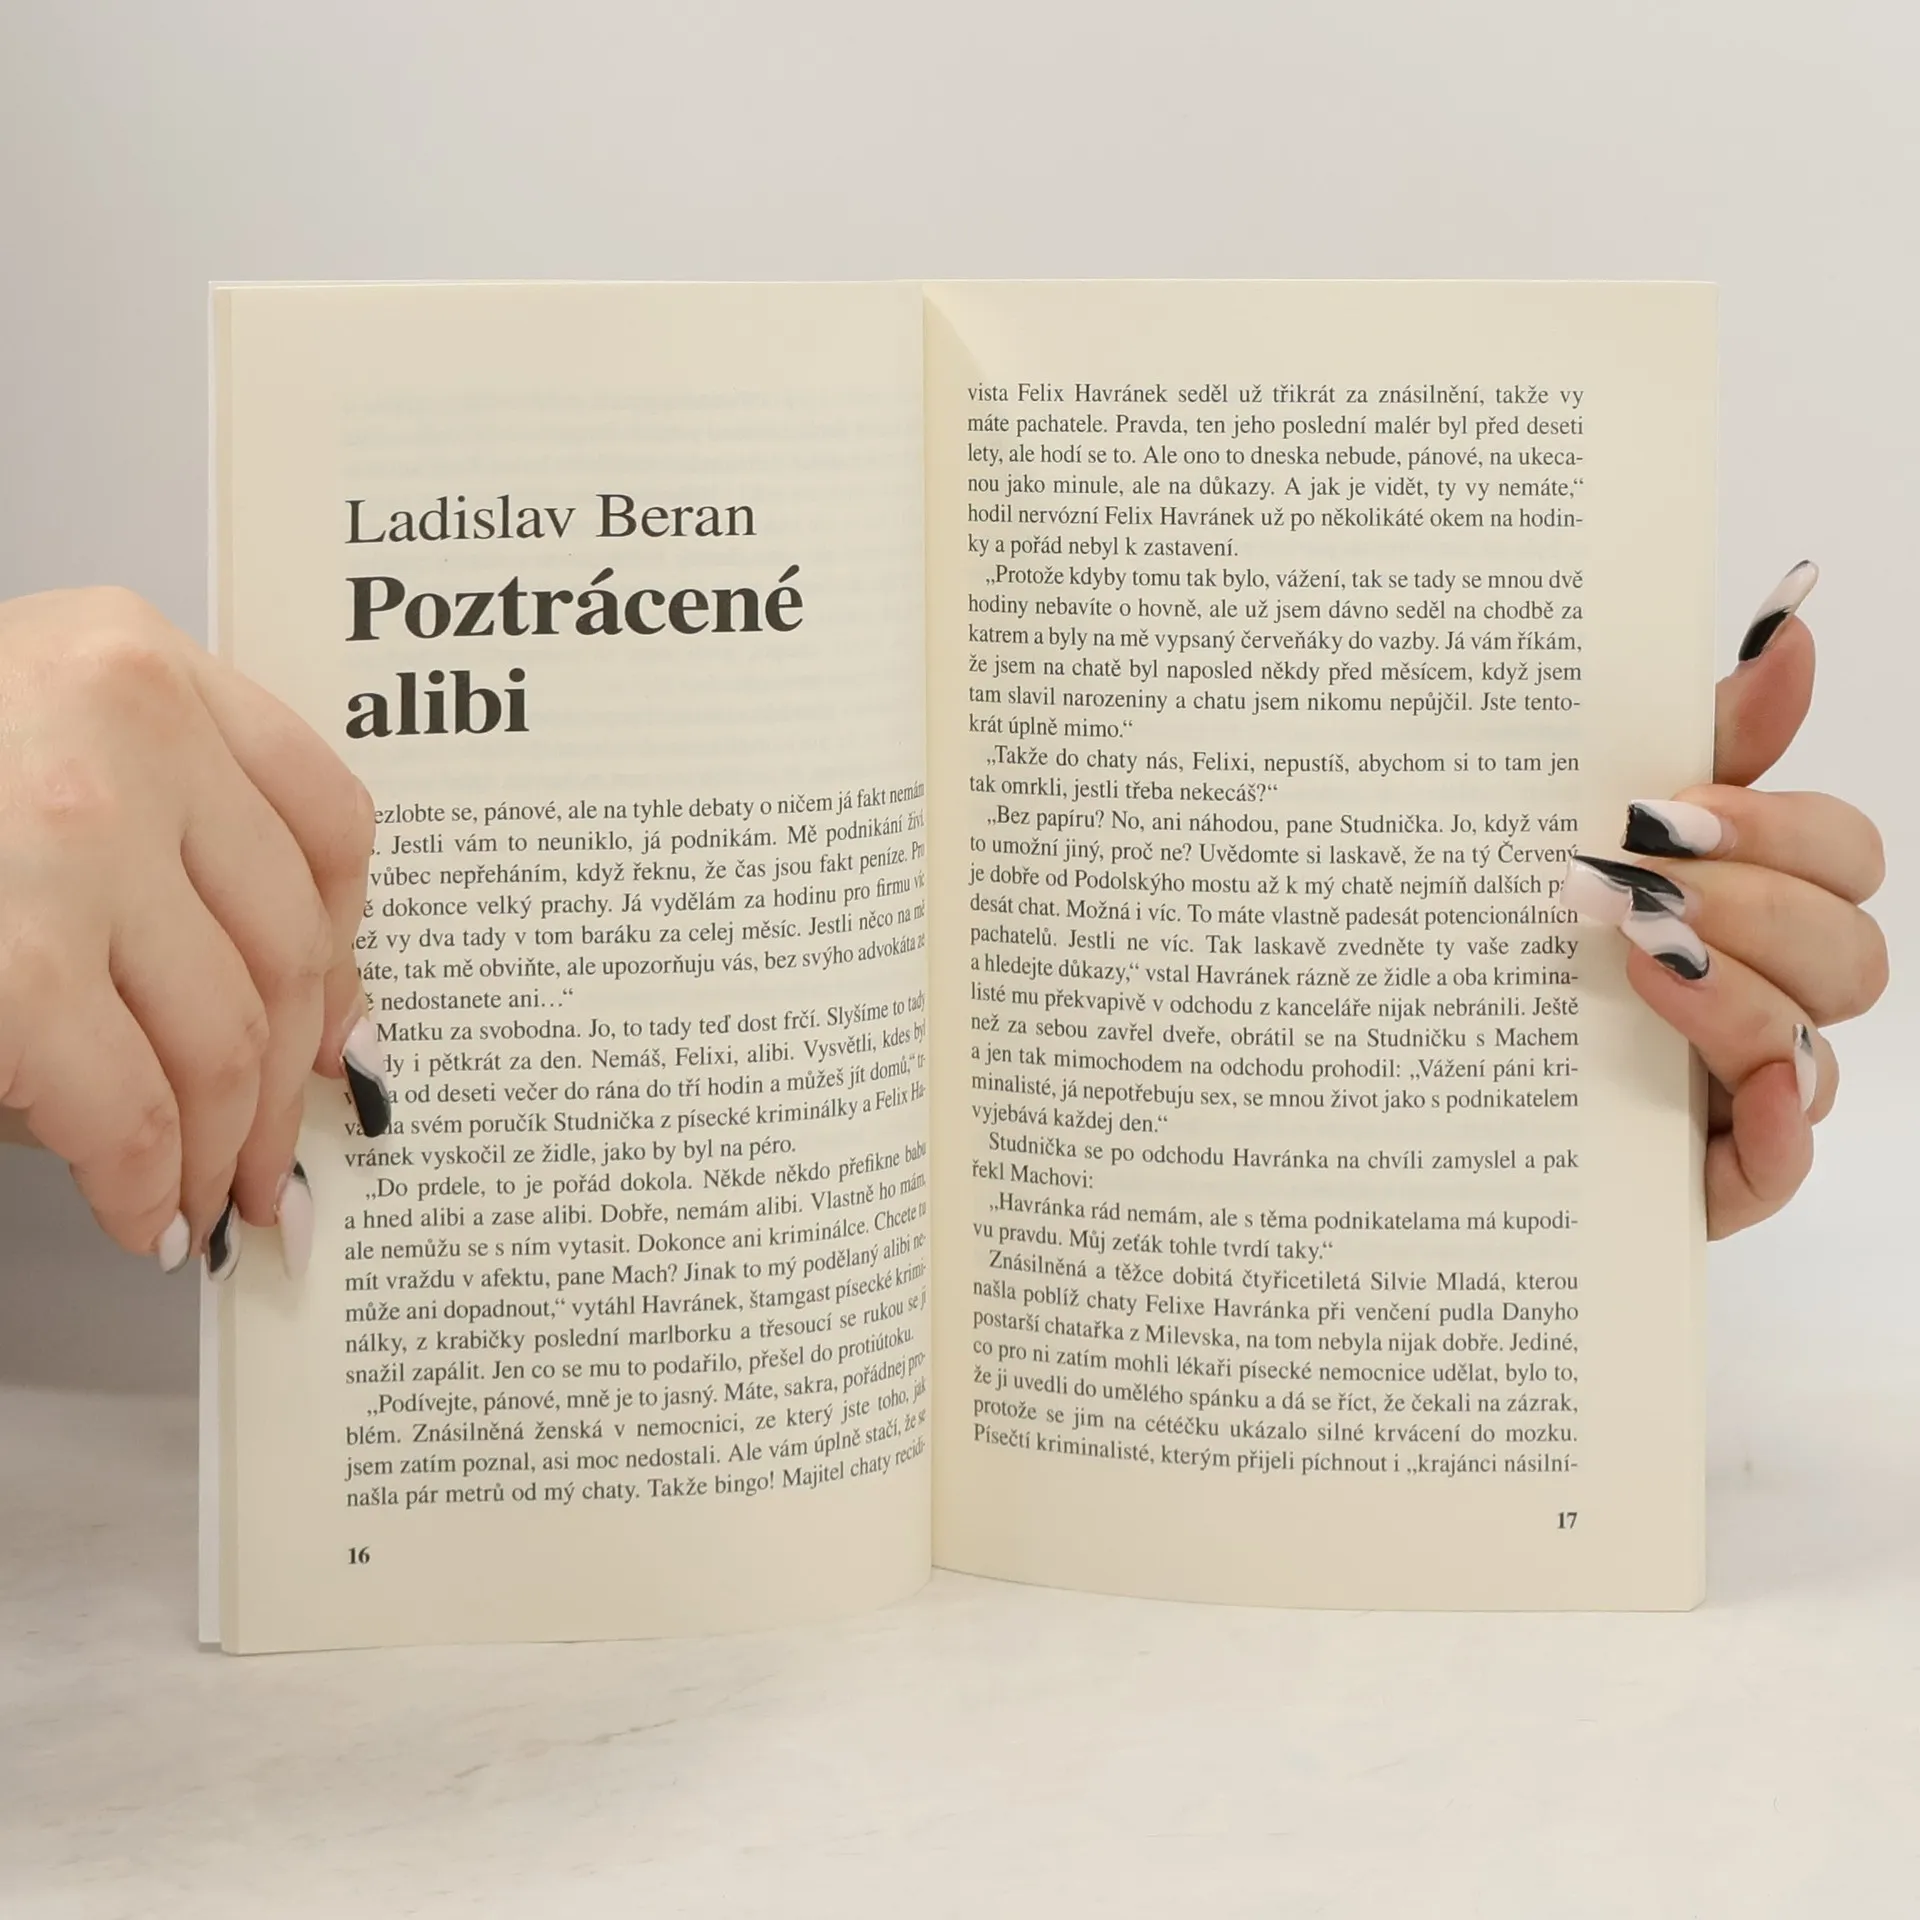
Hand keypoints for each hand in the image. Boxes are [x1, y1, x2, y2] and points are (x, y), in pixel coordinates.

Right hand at [0, 588, 388, 1274]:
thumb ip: (153, 821)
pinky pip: (130, 1102)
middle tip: (277, 1161)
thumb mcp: (23, 731)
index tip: (339, 1027)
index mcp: (134, 656)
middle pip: (290, 942)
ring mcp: (70, 832)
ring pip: (227, 1034)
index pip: (327, 819)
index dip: (347, 950)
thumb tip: (298, 1015)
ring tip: (208, 1204)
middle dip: (289, 1081)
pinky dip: (145, 1181)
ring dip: (226, 1149)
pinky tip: (141, 1213)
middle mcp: (124, 721)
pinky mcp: (11, 952)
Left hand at [1559, 563, 1887, 1237]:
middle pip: (1848, 951)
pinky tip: (1745, 1099)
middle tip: (1634, 889)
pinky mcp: (1700, 1174)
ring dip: (1739, 998)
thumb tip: (1788, 622)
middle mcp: (1764, 990)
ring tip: (1634, 963)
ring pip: (1812, 1047)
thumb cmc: (1515, 925)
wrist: (1401, 1053)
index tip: (1670, 812)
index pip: (1843, 853)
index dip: (1781, 828)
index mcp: (1751, 899)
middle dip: (1750, 909)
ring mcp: (1739, 1087)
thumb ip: (1697, 738)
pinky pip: (1778, 1169)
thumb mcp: (1582, 820)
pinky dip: (1779, 1135)